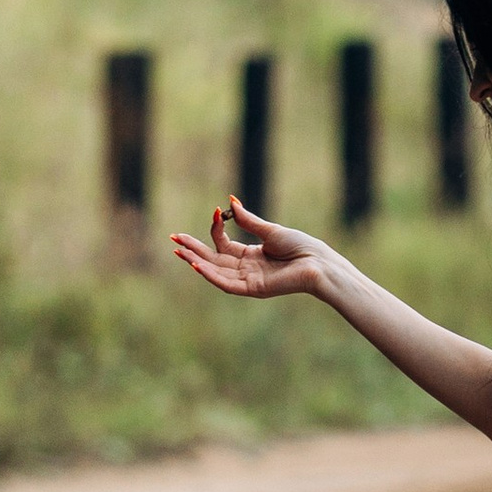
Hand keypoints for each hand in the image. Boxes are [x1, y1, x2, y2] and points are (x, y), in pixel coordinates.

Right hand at [168, 195, 334, 302]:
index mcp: (250, 255)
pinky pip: (226, 284)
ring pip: (215, 271)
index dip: (215, 229)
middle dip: (192, 249)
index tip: (215, 211)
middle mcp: (245, 269)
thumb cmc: (300, 247)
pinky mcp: (252, 289)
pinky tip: (197, 265)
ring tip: (179, 251)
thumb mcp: (270, 230)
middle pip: (213, 259)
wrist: (318, 263)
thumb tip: (229, 202)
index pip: (222, 243)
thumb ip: (247, 220)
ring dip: (196, 262)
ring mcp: (248, 280)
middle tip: (173, 238)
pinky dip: (211, 275)